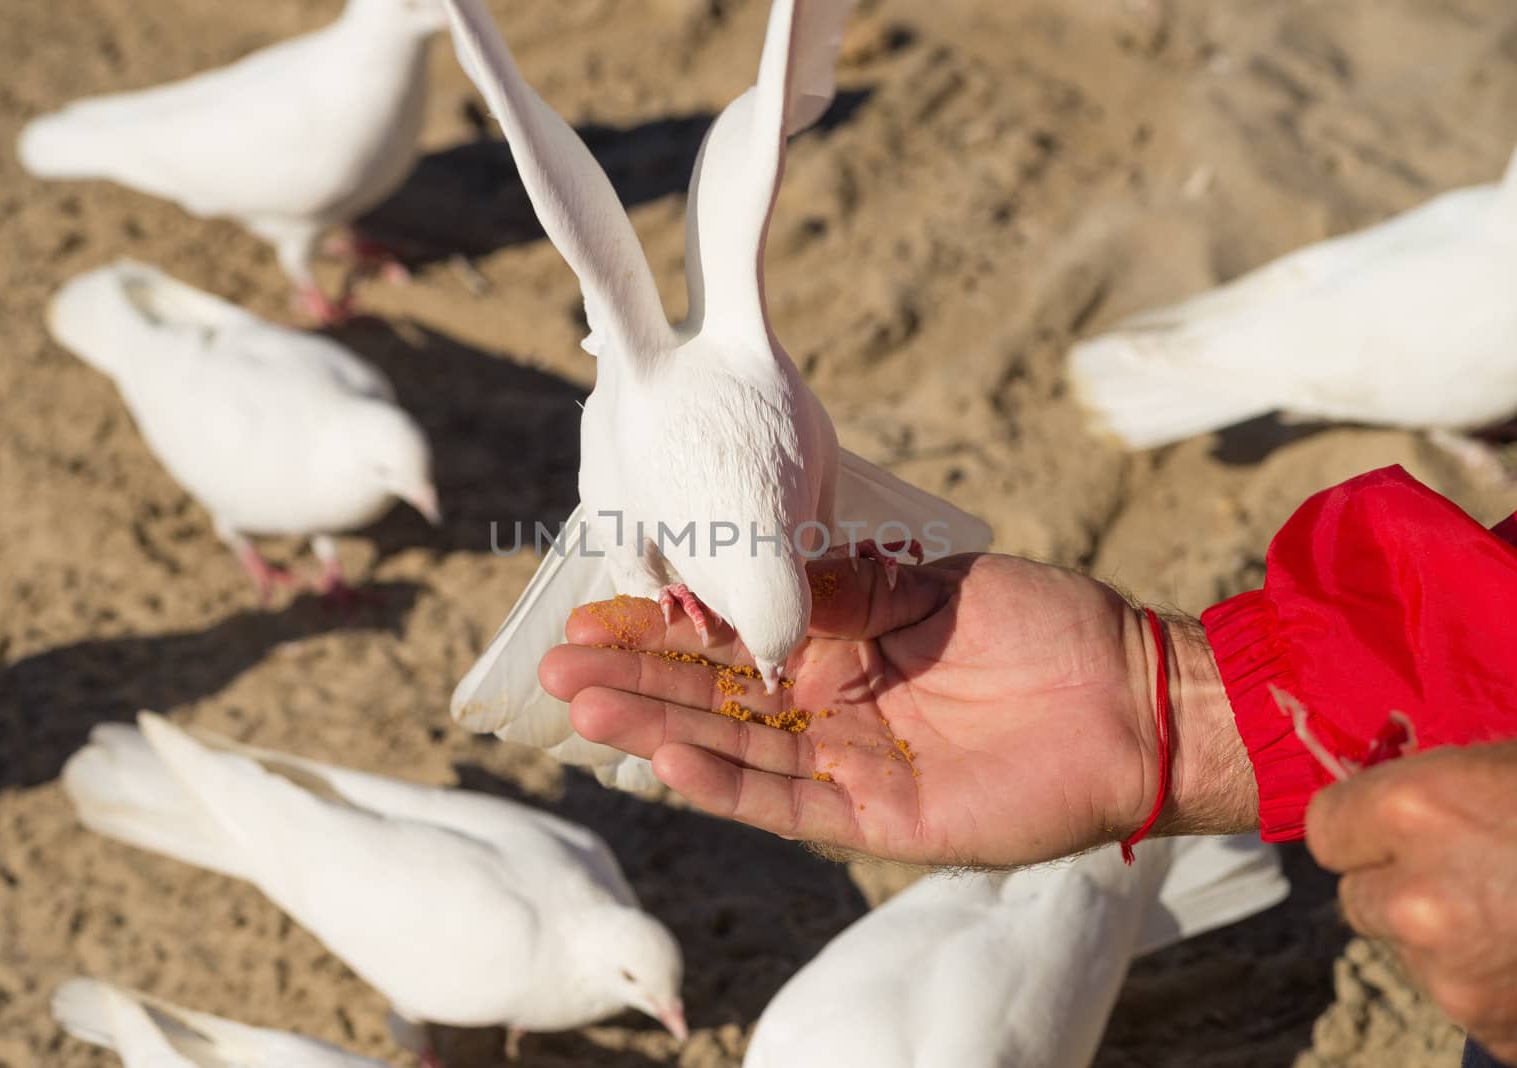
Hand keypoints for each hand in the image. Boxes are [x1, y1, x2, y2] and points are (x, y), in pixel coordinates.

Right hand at [539, 553, 1257, 866]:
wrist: (1129, 693)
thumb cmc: (1037, 624)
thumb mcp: (922, 583)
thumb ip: (833, 585)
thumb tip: (738, 574)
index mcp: (836, 647)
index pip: (726, 641)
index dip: (657, 630)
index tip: (590, 610)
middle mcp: (827, 710)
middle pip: (711, 698)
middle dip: (634, 680)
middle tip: (557, 662)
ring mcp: (848, 767)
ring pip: (734, 750)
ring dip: (660, 730)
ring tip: (587, 706)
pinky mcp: (877, 819)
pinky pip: (787, 805)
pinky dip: (728, 785)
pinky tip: (670, 762)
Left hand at [1307, 742, 1516, 1060]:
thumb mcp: (1511, 765)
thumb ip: (1441, 789)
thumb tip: (1395, 804)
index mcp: (1414, 810)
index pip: (1326, 828)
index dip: (1363, 828)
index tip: (1397, 827)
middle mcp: (1415, 899)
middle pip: (1359, 899)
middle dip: (1401, 886)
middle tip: (1475, 873)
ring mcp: (1453, 977)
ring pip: (1412, 954)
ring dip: (1449, 940)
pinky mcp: (1496, 1032)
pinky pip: (1468, 1004)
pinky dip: (1499, 987)